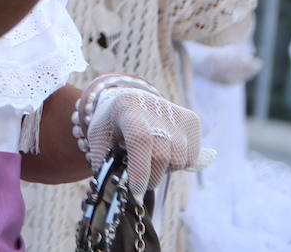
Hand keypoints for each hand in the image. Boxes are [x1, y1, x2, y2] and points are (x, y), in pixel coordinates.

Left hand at [85, 83, 213, 188]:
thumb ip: (102, 161)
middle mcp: (156, 108)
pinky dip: (177, 163)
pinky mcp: (192, 120)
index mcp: (128, 110)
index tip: (136, 191)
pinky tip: (163, 151)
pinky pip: (190, 158)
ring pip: (179, 160)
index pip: (141, 140)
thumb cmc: (112, 123)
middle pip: (162, 156)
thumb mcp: (98, 138)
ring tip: (149, 158)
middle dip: (150, 177)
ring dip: (164, 169)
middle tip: (139, 180)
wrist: (130, 98)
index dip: (140, 169)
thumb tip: (109, 190)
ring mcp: (177, 113)